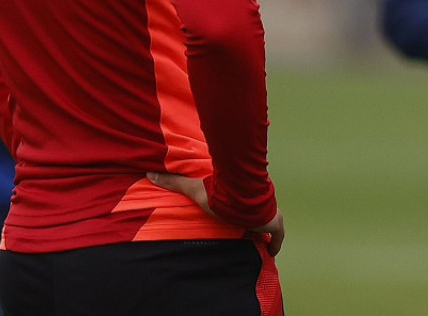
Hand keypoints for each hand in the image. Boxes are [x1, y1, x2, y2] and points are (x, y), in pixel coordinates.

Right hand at [147, 172, 284, 255]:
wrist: (241, 198)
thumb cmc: (219, 193)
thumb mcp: (194, 188)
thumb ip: (174, 182)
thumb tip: (149, 174)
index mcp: (239, 197)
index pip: (242, 204)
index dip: (241, 212)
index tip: (237, 219)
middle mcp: (256, 204)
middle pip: (257, 215)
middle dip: (254, 223)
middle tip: (247, 234)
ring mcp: (269, 214)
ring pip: (270, 225)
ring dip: (265, 233)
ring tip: (258, 245)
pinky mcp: (275, 224)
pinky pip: (277, 237)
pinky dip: (275, 245)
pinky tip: (270, 253)